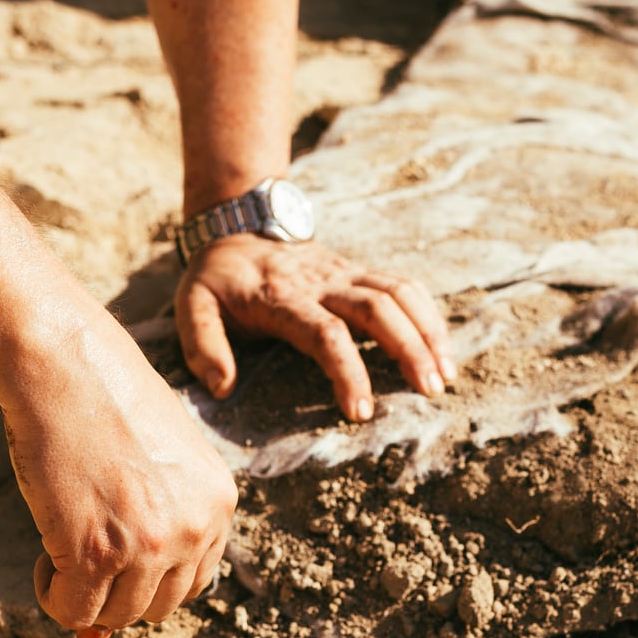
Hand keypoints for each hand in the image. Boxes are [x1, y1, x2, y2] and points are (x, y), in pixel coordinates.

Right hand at [4, 307, 237, 631]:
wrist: (65, 365)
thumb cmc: (103, 399)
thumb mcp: (156, 460)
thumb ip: (153, 524)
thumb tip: (108, 620)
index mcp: (218, 504)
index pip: (195, 581)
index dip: (151, 577)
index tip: (119, 557)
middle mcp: (194, 529)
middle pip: (159, 607)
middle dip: (119, 591)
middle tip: (85, 552)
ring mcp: (148, 546)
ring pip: (116, 616)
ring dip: (85, 596)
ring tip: (62, 550)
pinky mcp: (96, 554)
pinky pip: (74, 611)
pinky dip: (54, 597)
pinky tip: (45, 560)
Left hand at [176, 234, 455, 421]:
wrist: (238, 225)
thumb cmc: (217, 280)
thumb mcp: (191, 306)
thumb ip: (203, 346)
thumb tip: (223, 387)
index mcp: (283, 297)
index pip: (326, 333)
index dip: (348, 371)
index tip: (360, 412)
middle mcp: (323, 281)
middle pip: (379, 308)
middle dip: (408, 349)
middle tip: (428, 391)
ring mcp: (346, 272)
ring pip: (400, 293)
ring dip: (428, 332)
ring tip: (445, 376)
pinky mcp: (360, 271)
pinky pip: (404, 286)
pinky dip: (428, 315)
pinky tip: (442, 349)